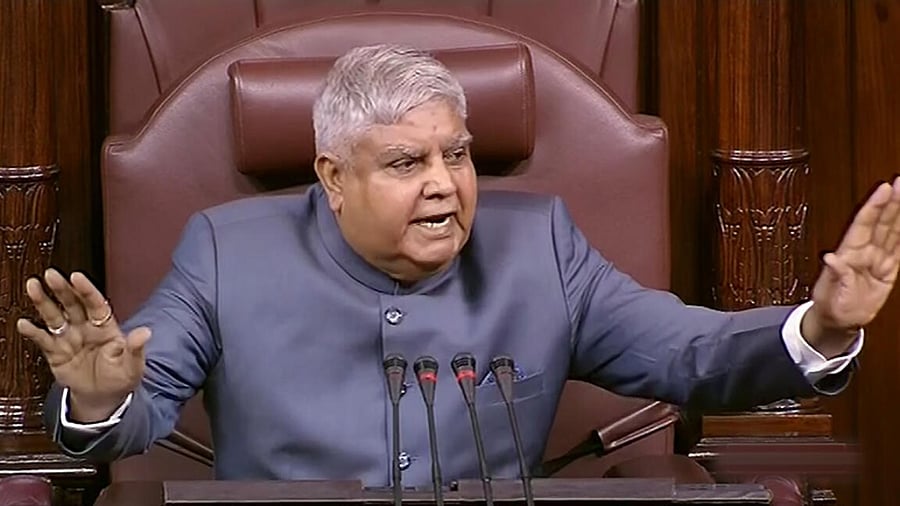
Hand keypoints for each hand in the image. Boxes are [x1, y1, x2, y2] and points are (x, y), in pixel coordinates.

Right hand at [16, 268, 150, 421]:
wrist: (104, 398)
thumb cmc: (120, 377)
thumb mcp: (133, 365)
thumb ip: (136, 349)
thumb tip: (145, 333)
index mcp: (106, 327)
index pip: (95, 303)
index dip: (86, 290)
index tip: (77, 277)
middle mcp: (85, 328)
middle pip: (72, 304)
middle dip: (62, 289)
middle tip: (51, 274)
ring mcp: (69, 338)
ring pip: (54, 316)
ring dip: (43, 302)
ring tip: (33, 287)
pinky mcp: (55, 352)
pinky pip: (43, 339)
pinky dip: (33, 332)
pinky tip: (24, 323)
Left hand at [803, 176, 899, 356]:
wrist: (838, 320)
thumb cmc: (829, 304)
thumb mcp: (828, 293)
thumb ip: (835, 275)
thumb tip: (831, 259)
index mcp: (848, 254)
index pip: (863, 225)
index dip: (874, 206)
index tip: (884, 189)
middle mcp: (864, 252)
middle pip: (881, 222)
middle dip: (892, 202)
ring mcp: (877, 259)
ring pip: (893, 231)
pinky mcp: (888, 269)